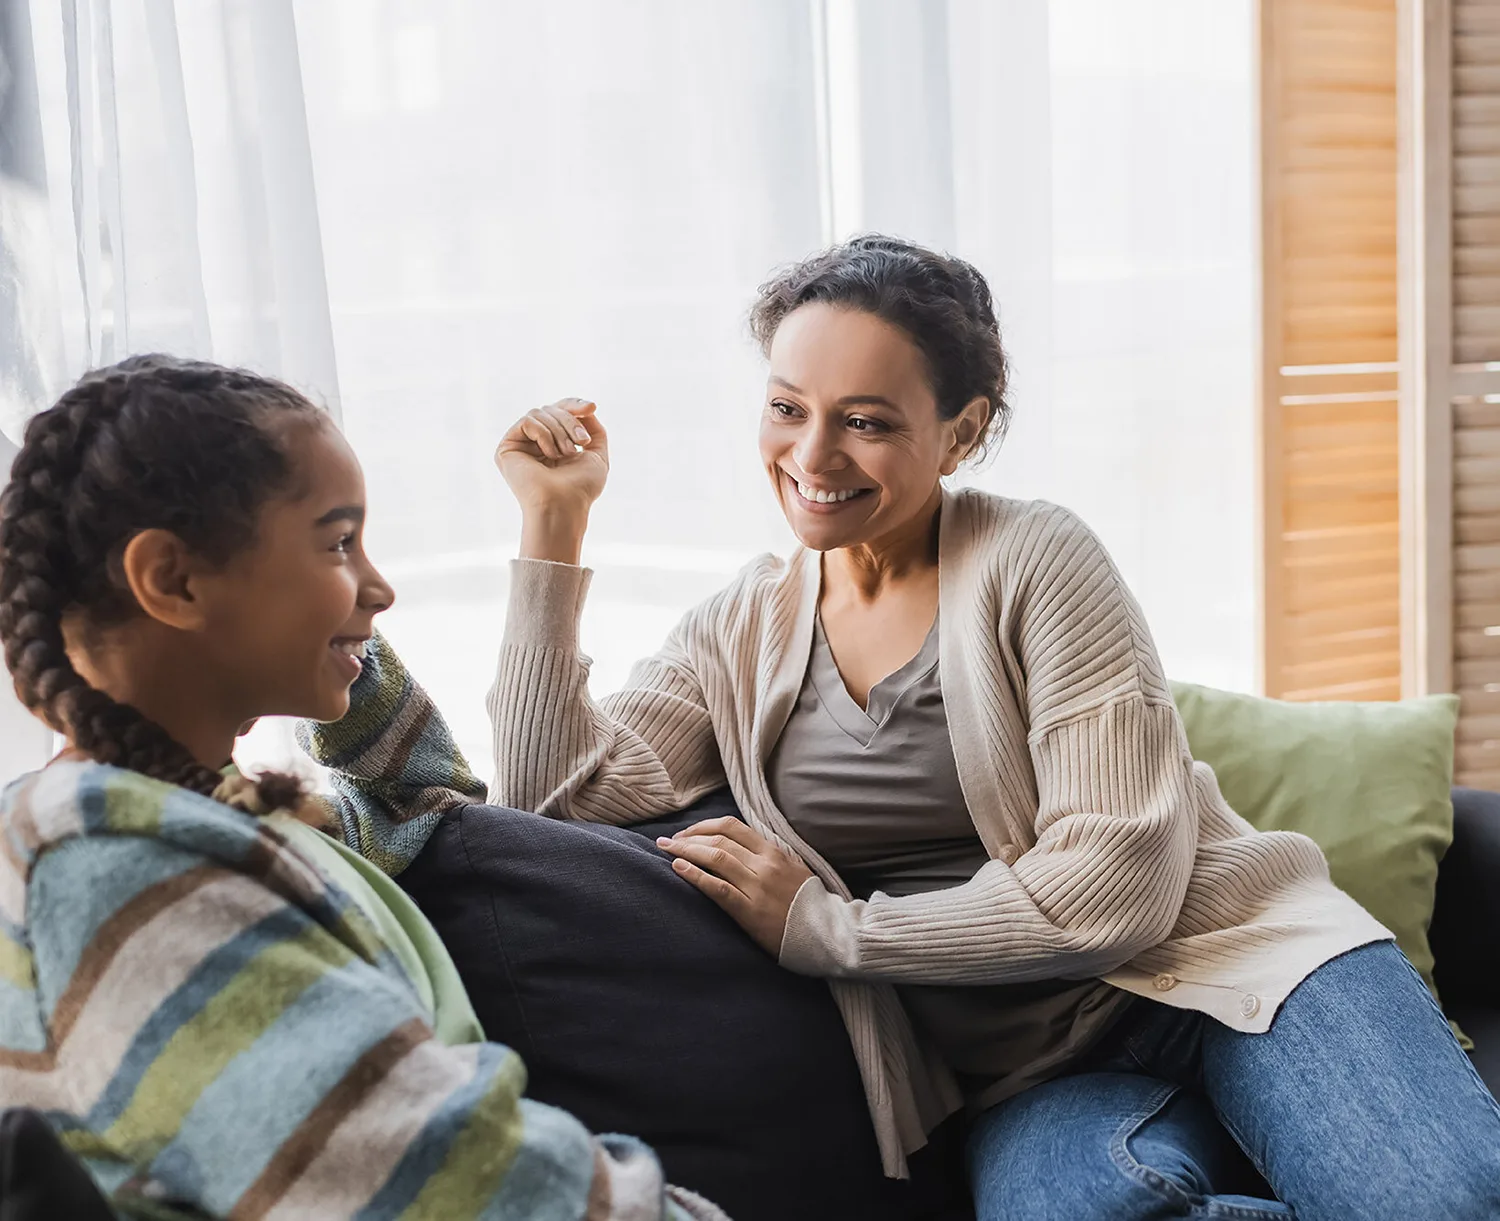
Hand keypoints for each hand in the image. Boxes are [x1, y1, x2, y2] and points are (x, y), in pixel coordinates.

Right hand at [495, 398, 609, 518]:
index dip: (575, 405)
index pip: (559, 410)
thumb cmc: (581, 488)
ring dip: (559, 431)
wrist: (564, 506)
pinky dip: (544, 435)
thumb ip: (594, 429)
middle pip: (551, 409)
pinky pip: (527, 422)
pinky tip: (550, 455)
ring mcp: (520, 445)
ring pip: (539, 412)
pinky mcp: (507, 448)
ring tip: (566, 454)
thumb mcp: (597, 454)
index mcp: (553, 443)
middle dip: (571, 422)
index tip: (591, 407)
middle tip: (581, 442)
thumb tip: (585, 409)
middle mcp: (534, 442)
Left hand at [656, 817, 814, 956]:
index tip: (686, 833)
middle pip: (719, 840)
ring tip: (666, 851)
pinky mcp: (751, 911)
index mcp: (773, 852)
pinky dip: (696, 875)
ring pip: (716, 859)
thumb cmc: (807, 904)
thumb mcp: (792, 868)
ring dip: (685, 852)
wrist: (827, 933)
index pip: (731, 827)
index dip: (703, 827)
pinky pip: (719, 888)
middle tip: (667, 842)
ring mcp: (757, 887)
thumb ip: (768, 856)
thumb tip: (740, 846)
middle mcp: (764, 865)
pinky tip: (679, 869)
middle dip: (688, 838)